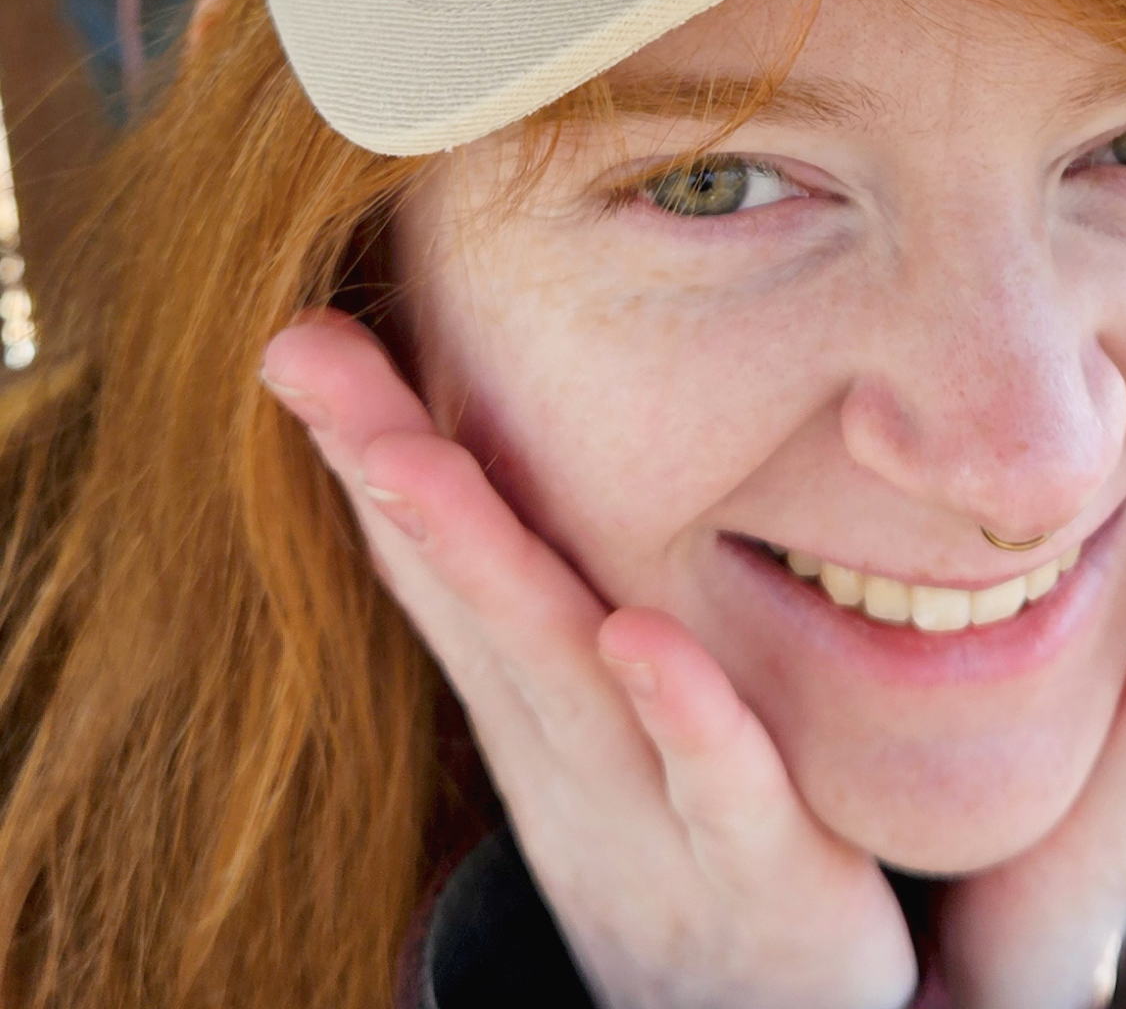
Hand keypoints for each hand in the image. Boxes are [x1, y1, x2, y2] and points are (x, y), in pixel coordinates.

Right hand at [259, 314, 916, 1008]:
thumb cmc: (689, 844)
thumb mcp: (616, 726)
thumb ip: (583, 618)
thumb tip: (542, 478)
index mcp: (543, 696)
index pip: (448, 556)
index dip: (376, 447)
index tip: (309, 332)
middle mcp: (570, 741)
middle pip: (469, 587)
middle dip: (383, 465)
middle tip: (297, 349)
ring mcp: (645, 806)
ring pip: (554, 667)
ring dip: (477, 557)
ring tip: (403, 453)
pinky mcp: (753, 868)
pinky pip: (714, 782)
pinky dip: (673, 711)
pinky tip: (632, 635)